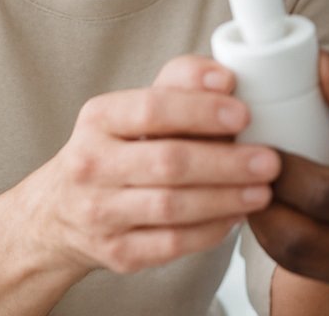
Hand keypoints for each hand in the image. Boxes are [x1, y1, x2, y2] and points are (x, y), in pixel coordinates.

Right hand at [23, 54, 281, 275]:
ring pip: (172, 207)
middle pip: (168, 162)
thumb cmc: (116, 149)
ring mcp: (100, 213)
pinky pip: (172, 244)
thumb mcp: (136, 106)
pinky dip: (210, 230)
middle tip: (269, 160)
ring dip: (226, 198)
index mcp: (99, 118)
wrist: (60, 212)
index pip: (152, 109)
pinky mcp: (116, 252)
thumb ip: (181, 82)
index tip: (243, 114)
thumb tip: (225, 76)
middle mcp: (92, 165)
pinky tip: (236, 216)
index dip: (201, 111)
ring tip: (263, 190)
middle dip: (226, 162)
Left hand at [247, 53, 328, 294]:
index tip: (258, 134)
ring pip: (303, 264)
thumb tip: (319, 67)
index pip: (328, 197)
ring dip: (269, 224)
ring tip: (256, 178)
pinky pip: (320, 270)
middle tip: (242, 160)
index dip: (281, 168)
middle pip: (302, 244)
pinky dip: (293, 238)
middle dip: (260, 202)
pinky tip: (286, 200)